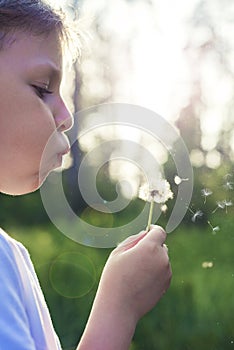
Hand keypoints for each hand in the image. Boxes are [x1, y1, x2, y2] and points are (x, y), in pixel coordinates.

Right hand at [77, 225, 171, 349]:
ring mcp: (166, 272)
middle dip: (151, 247)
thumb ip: (134, 239)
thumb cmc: (115, 277)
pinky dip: (155, 272)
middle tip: (135, 255)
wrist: (119, 307)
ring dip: (153, 260)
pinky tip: (140, 281)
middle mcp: (162, 258)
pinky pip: (162, 271)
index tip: (148, 230)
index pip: (159, 232)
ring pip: (161, 259)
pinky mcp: (166, 284)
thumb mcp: (119, 252)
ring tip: (135, 272)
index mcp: (150, 248)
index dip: (154, 229)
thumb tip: (146, 233)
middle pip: (161, 245)